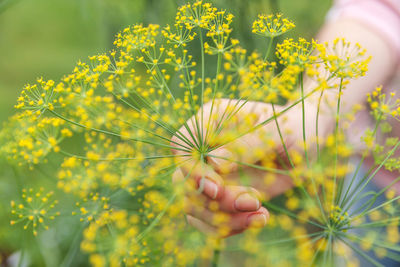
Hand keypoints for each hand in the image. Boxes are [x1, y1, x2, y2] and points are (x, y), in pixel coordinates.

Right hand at [171, 98, 321, 236]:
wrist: (306, 145)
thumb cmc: (292, 128)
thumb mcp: (275, 133)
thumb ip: (245, 145)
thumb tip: (215, 163)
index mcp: (211, 120)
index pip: (182, 145)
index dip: (192, 170)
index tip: (218, 189)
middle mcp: (204, 149)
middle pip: (183, 182)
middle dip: (214, 202)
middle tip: (253, 201)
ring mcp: (210, 174)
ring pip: (193, 205)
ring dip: (222, 219)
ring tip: (260, 215)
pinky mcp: (221, 195)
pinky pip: (208, 219)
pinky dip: (228, 227)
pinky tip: (259, 219)